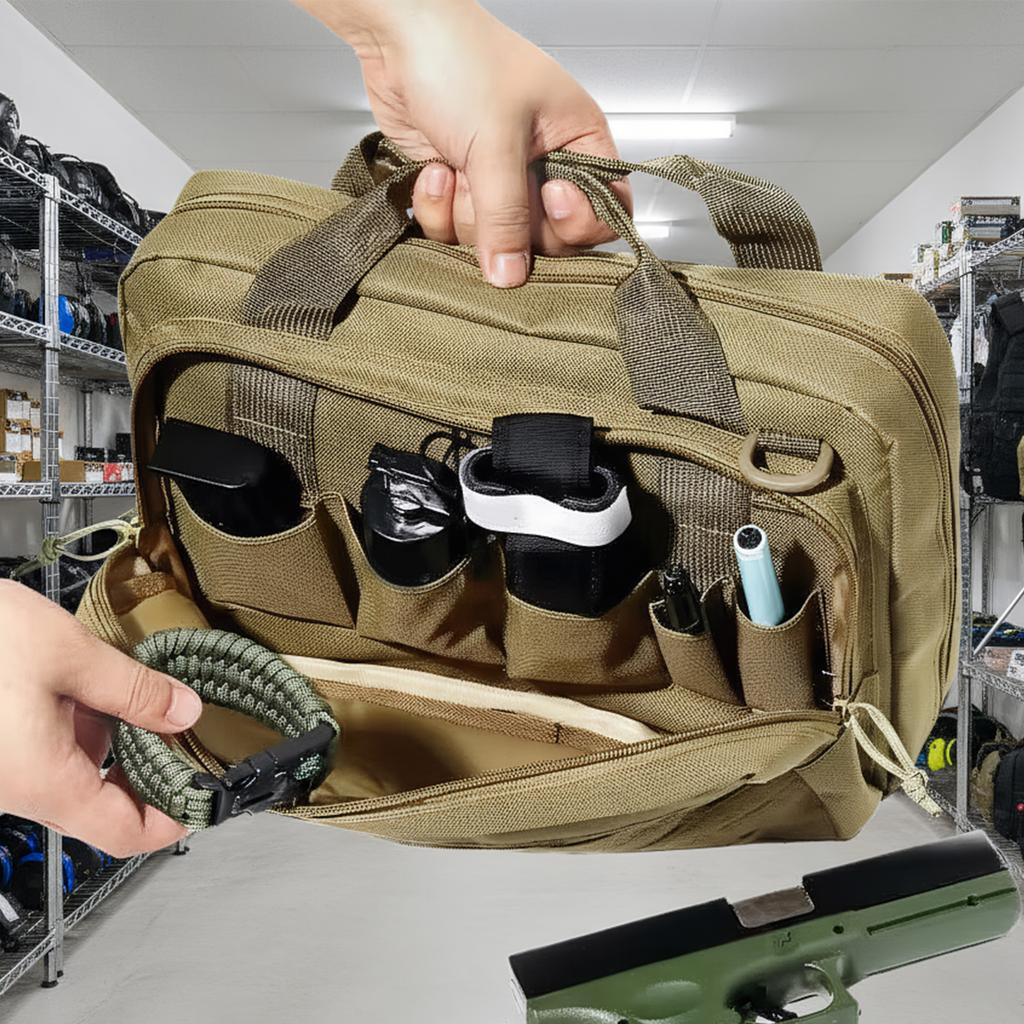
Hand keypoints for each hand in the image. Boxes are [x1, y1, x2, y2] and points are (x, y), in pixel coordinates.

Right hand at [0, 581, 201, 856]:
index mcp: (44, 781)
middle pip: (105, 802)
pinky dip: (78, 723)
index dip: (175, 819)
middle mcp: (19, 788)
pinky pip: (46, 750)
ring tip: (139, 692)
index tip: (207, 794)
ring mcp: (3, 770)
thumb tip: (185, 711)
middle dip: (149, 764)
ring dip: (113, 736)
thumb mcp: (67, 655)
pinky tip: (88, 684)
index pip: (128, 833)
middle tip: (185, 726)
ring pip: (76, 770)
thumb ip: (134, 688)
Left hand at [298, 0, 630, 286]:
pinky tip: (434, 170)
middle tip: (489, 181)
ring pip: (495, 243)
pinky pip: (455, 232)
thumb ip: (506, 218)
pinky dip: (438, 208)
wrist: (396, 36)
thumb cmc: (461, 59)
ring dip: (464, 213)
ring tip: (453, 167)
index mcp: (578, 142)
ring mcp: (501, 183)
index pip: (605, 211)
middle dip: (506, 222)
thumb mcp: (496, 141)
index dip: (577, 221)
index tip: (547, 197)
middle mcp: (544, 168)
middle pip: (545, 241)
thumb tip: (512, 275)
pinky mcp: (462, 191)